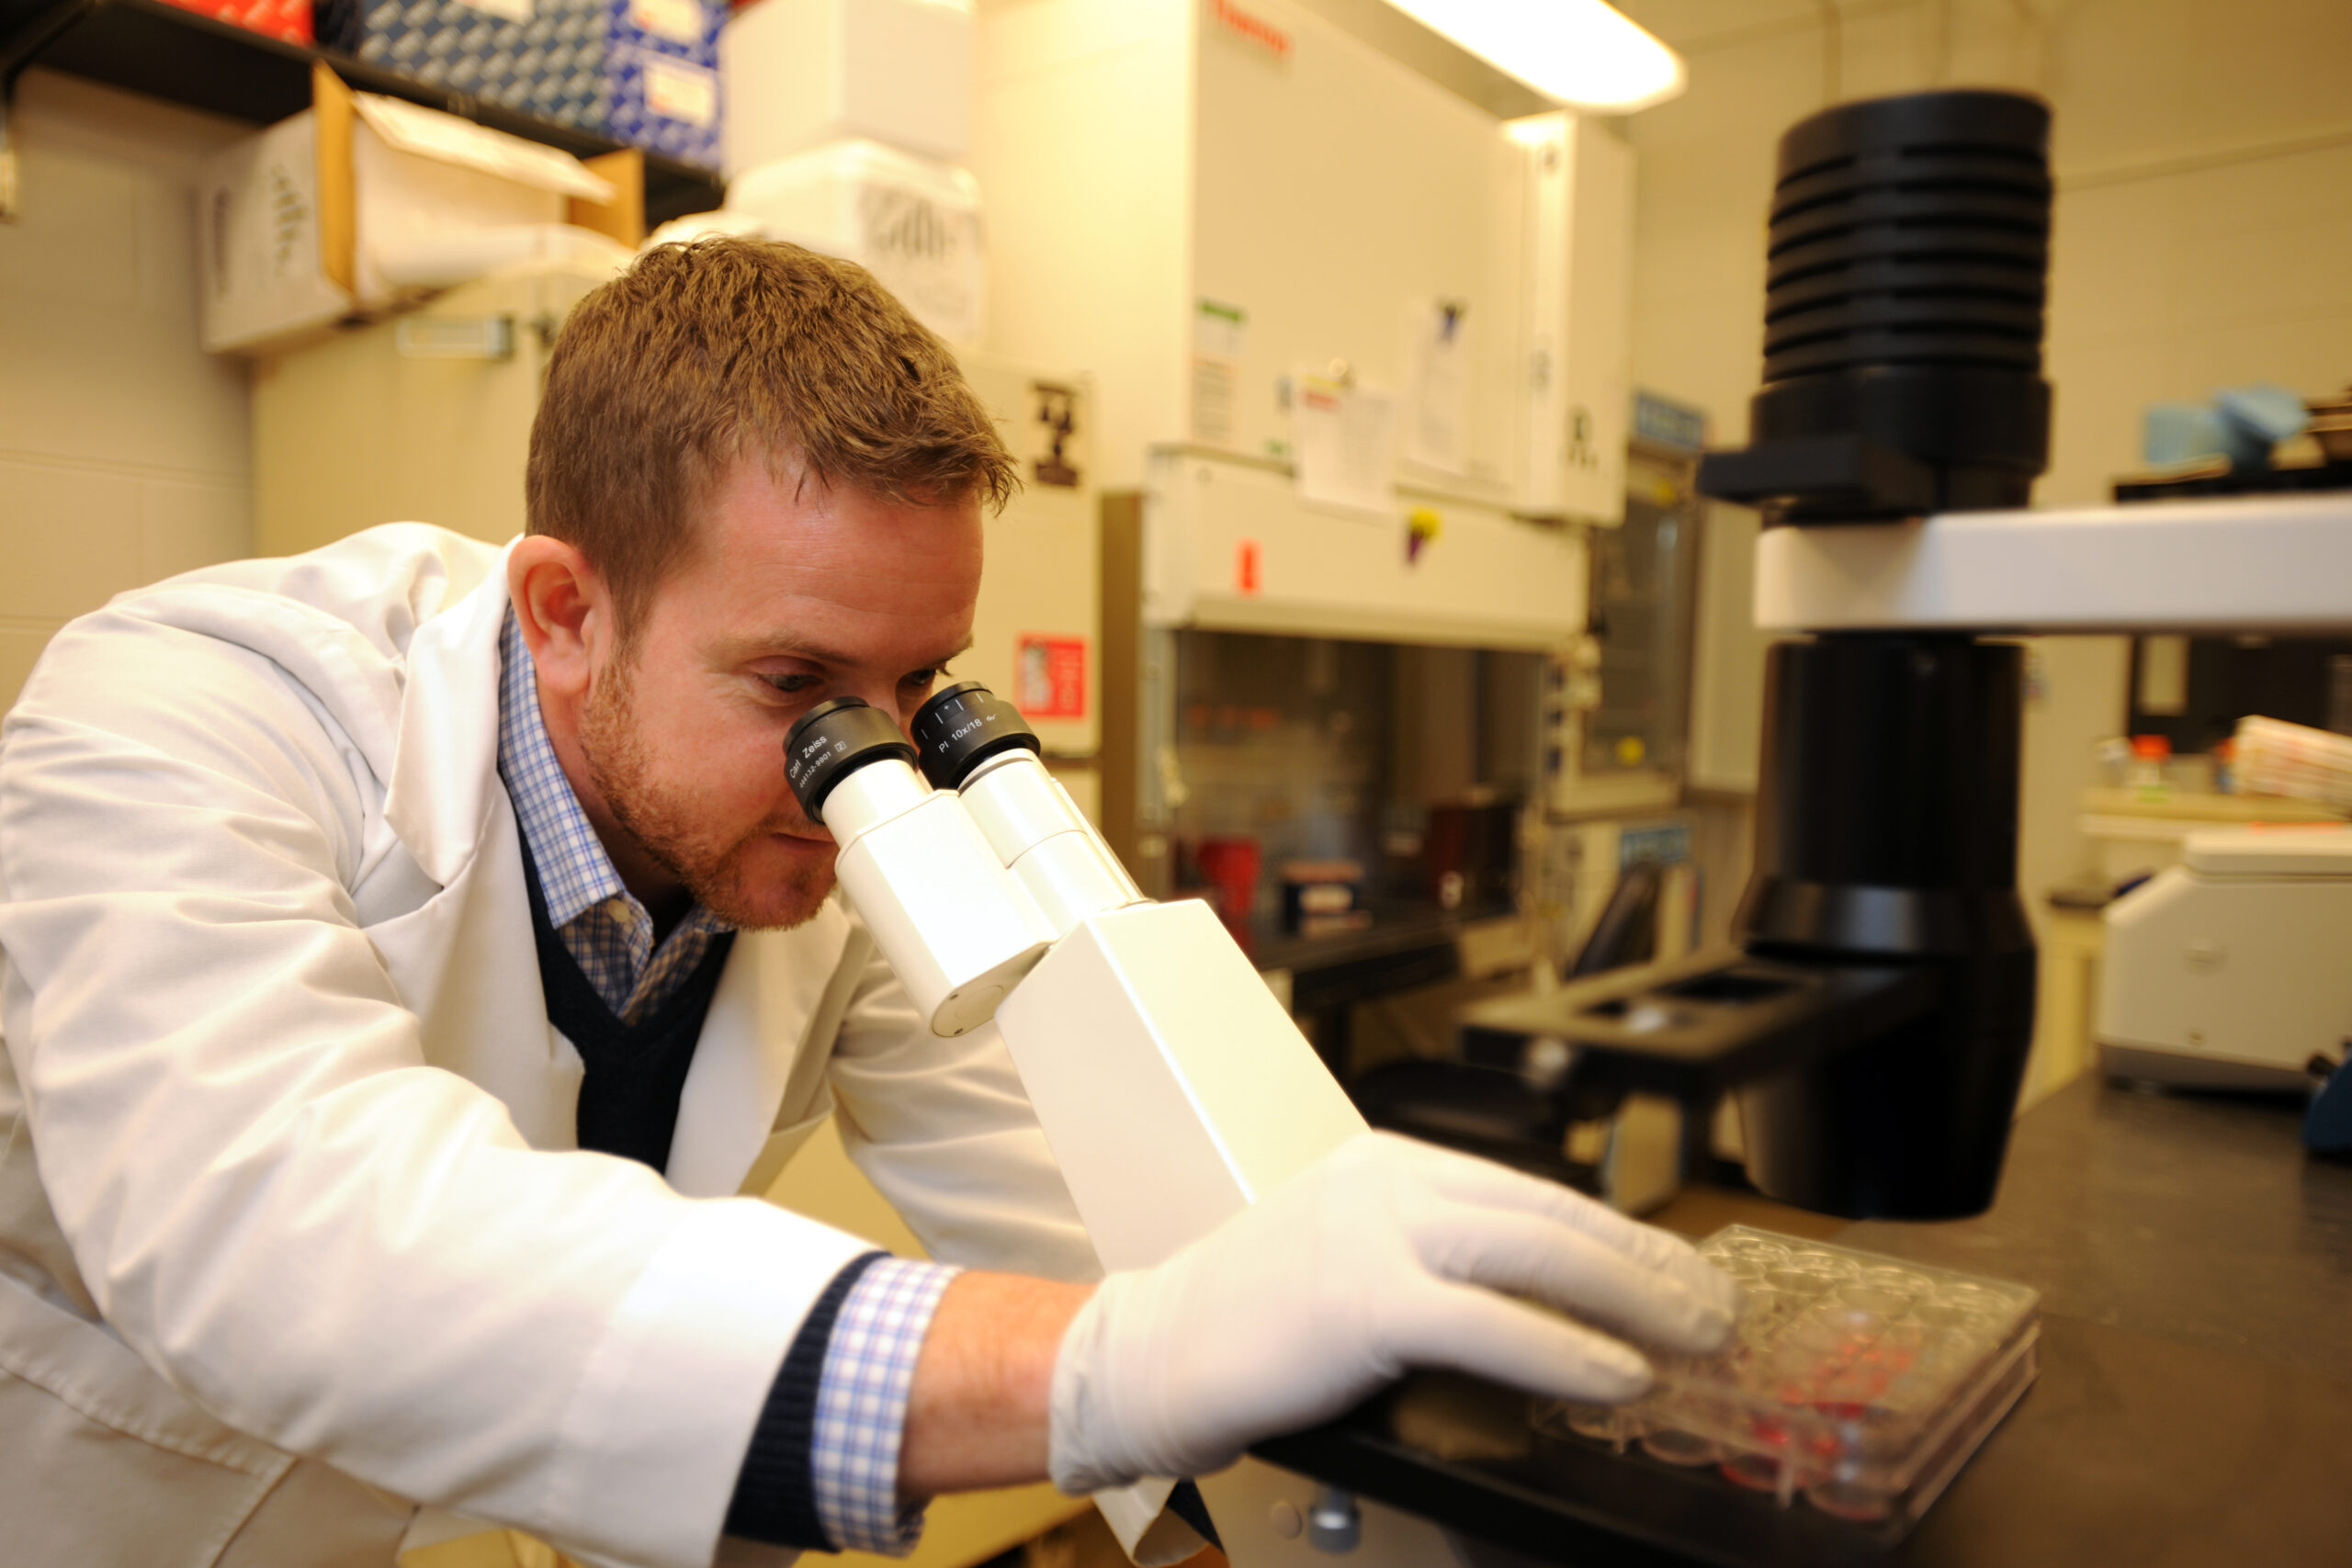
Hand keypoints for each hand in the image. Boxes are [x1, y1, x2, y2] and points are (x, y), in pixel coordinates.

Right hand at [1048, 1130, 1740, 1490]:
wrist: (1146, 1354)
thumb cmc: (1243, 1323)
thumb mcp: (1347, 1260)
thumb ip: (1432, 1264)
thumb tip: (1546, 1308)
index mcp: (1388, 1165)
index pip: (1533, 1193)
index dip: (1620, 1238)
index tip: (1679, 1275)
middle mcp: (1388, 1182)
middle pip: (1553, 1214)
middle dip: (1649, 1265)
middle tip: (1714, 1309)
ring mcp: (1374, 1233)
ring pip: (1539, 1252)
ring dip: (1635, 1301)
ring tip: (1694, 1340)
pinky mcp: (1363, 1298)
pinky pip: (1495, 1324)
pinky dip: (1571, 1352)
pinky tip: (1620, 1378)